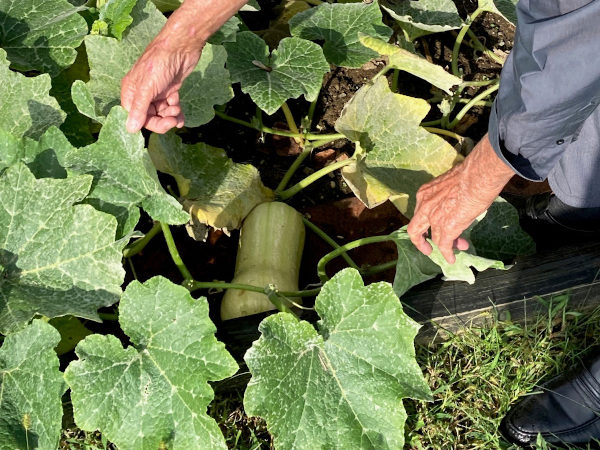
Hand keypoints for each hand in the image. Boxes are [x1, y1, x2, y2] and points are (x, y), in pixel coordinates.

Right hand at [121, 42, 200, 133]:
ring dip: (170, 115)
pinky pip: (170, 107)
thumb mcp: (147, 88)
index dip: (149, 123)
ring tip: (177, 109)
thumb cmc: (160, 63)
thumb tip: (129, 129)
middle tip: (173, 120)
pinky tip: (181, 116)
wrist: (181, 47)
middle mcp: (141, 93)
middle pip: (150, 116)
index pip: (135, 116)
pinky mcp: (169, 90)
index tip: (163, 124)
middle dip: (162, 120)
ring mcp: (156, 91)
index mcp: (131, 91)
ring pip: (161, 113)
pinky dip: (176, 113)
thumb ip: (139, 109)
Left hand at [407, 134, 514, 262]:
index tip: (435, 226)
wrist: (479, 174)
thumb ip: (447, 196)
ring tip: (454, 250)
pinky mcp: (446, 227)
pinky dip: (447, 253)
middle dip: (420, 241)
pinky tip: (452, 258)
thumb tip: (457, 203)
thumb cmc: (471, 173)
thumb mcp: (450, 185)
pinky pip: (444, 245)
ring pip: (434, 238)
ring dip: (444, 246)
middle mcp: (424, 206)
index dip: (428, 222)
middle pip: (415, 229)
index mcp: (425, 193)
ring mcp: (434, 217)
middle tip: (428, 248)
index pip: (421, 212)